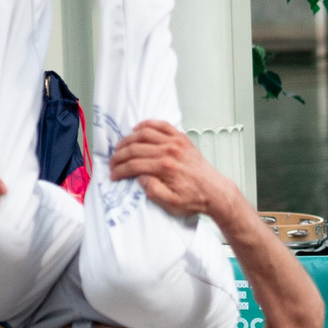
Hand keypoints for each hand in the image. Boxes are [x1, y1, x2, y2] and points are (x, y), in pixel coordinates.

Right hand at [109, 120, 226, 218]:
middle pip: (135, 148)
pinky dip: (147, 124)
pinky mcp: (182, 138)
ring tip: (121, 147)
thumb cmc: (194, 198)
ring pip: (145, 133)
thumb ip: (153, 191)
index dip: (120, 170)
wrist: (214, 191)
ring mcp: (176, 142)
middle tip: (113, 162)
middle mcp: (170, 151)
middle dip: (119, 155)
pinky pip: (162, 125)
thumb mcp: (172, 204)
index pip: (134, 165)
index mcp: (165, 168)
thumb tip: (140, 178)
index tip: (113, 175)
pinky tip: (137, 129)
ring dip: (129, 139)